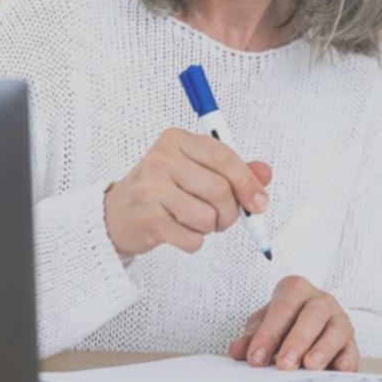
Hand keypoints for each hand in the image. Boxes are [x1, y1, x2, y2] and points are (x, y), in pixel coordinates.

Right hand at [103, 127, 271, 258]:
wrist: (116, 214)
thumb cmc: (162, 190)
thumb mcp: (195, 170)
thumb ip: (231, 170)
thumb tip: (264, 174)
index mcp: (177, 140)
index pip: (223, 156)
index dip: (247, 182)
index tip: (259, 202)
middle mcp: (161, 159)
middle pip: (219, 189)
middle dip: (230, 212)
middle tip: (222, 218)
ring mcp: (151, 188)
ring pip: (207, 216)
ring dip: (210, 227)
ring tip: (196, 222)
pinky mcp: (147, 219)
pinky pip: (192, 238)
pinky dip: (193, 241)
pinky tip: (179, 232)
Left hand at [227, 275, 356, 371]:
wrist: (309, 322)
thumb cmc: (284, 322)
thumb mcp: (264, 324)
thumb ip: (252, 337)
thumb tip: (237, 350)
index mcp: (295, 290)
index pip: (284, 307)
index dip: (269, 332)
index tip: (256, 357)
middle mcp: (320, 300)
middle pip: (313, 314)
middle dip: (298, 340)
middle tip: (284, 364)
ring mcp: (339, 319)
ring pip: (336, 330)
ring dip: (323, 349)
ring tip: (309, 366)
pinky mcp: (351, 341)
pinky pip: (352, 350)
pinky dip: (346, 361)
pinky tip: (337, 370)